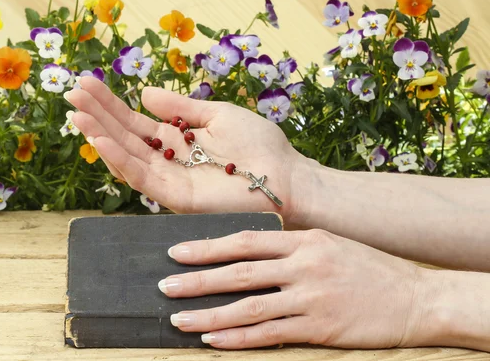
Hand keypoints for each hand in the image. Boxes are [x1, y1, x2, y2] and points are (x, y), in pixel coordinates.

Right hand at [67, 78, 316, 217]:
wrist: (285, 175)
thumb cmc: (258, 146)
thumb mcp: (216, 114)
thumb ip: (180, 107)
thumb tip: (143, 93)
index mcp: (177, 139)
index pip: (135, 121)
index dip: (111, 104)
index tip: (87, 84)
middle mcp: (168, 160)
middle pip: (124, 137)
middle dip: (97, 116)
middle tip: (71, 92)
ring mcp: (170, 180)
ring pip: (126, 157)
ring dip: (100, 136)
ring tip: (78, 114)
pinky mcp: (177, 198)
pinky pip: (142, 179)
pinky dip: (120, 161)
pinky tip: (101, 141)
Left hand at [158, 229, 431, 349]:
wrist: (415, 297)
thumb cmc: (368, 268)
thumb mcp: (327, 243)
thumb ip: (289, 247)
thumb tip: (245, 253)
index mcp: (303, 240)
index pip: (245, 240)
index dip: (208, 247)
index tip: (177, 252)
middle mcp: (303, 265)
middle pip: (239, 273)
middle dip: (198, 280)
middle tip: (166, 286)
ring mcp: (311, 297)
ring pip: (249, 307)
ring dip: (210, 314)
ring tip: (179, 319)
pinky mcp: (320, 328)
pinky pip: (270, 334)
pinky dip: (238, 339)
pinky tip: (214, 341)